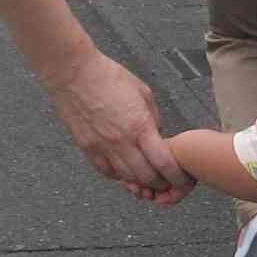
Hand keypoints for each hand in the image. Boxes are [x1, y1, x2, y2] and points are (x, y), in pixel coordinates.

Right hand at [47, 50, 191, 201]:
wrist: (74, 73)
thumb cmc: (108, 77)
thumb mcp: (144, 93)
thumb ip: (154, 118)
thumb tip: (159, 135)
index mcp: (140, 126)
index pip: (164, 163)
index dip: (176, 177)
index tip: (182, 180)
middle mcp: (121, 141)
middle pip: (146, 177)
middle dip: (160, 184)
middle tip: (166, 181)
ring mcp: (102, 147)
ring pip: (126, 178)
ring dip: (140, 181)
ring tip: (147, 177)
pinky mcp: (87, 148)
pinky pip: (106, 171)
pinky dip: (118, 175)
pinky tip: (124, 170)